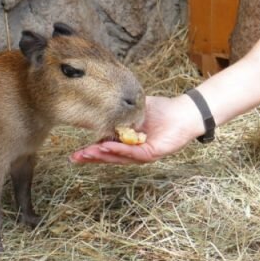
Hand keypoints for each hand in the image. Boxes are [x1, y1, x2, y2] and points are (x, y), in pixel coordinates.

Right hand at [69, 95, 206, 164]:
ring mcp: (143, 154)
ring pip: (119, 157)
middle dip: (92, 157)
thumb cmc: (163, 110)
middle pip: (109, 157)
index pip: (106, 148)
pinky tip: (106, 146)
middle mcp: (134, 151)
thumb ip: (119, 110)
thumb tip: (100, 102)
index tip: (75, 153)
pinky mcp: (152, 153)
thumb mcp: (135, 109)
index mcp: (128, 142)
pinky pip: (133, 153)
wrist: (184, 112)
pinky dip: (119, 150)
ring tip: (87, 152)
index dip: (91, 151)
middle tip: (75, 158)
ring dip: (102, 155)